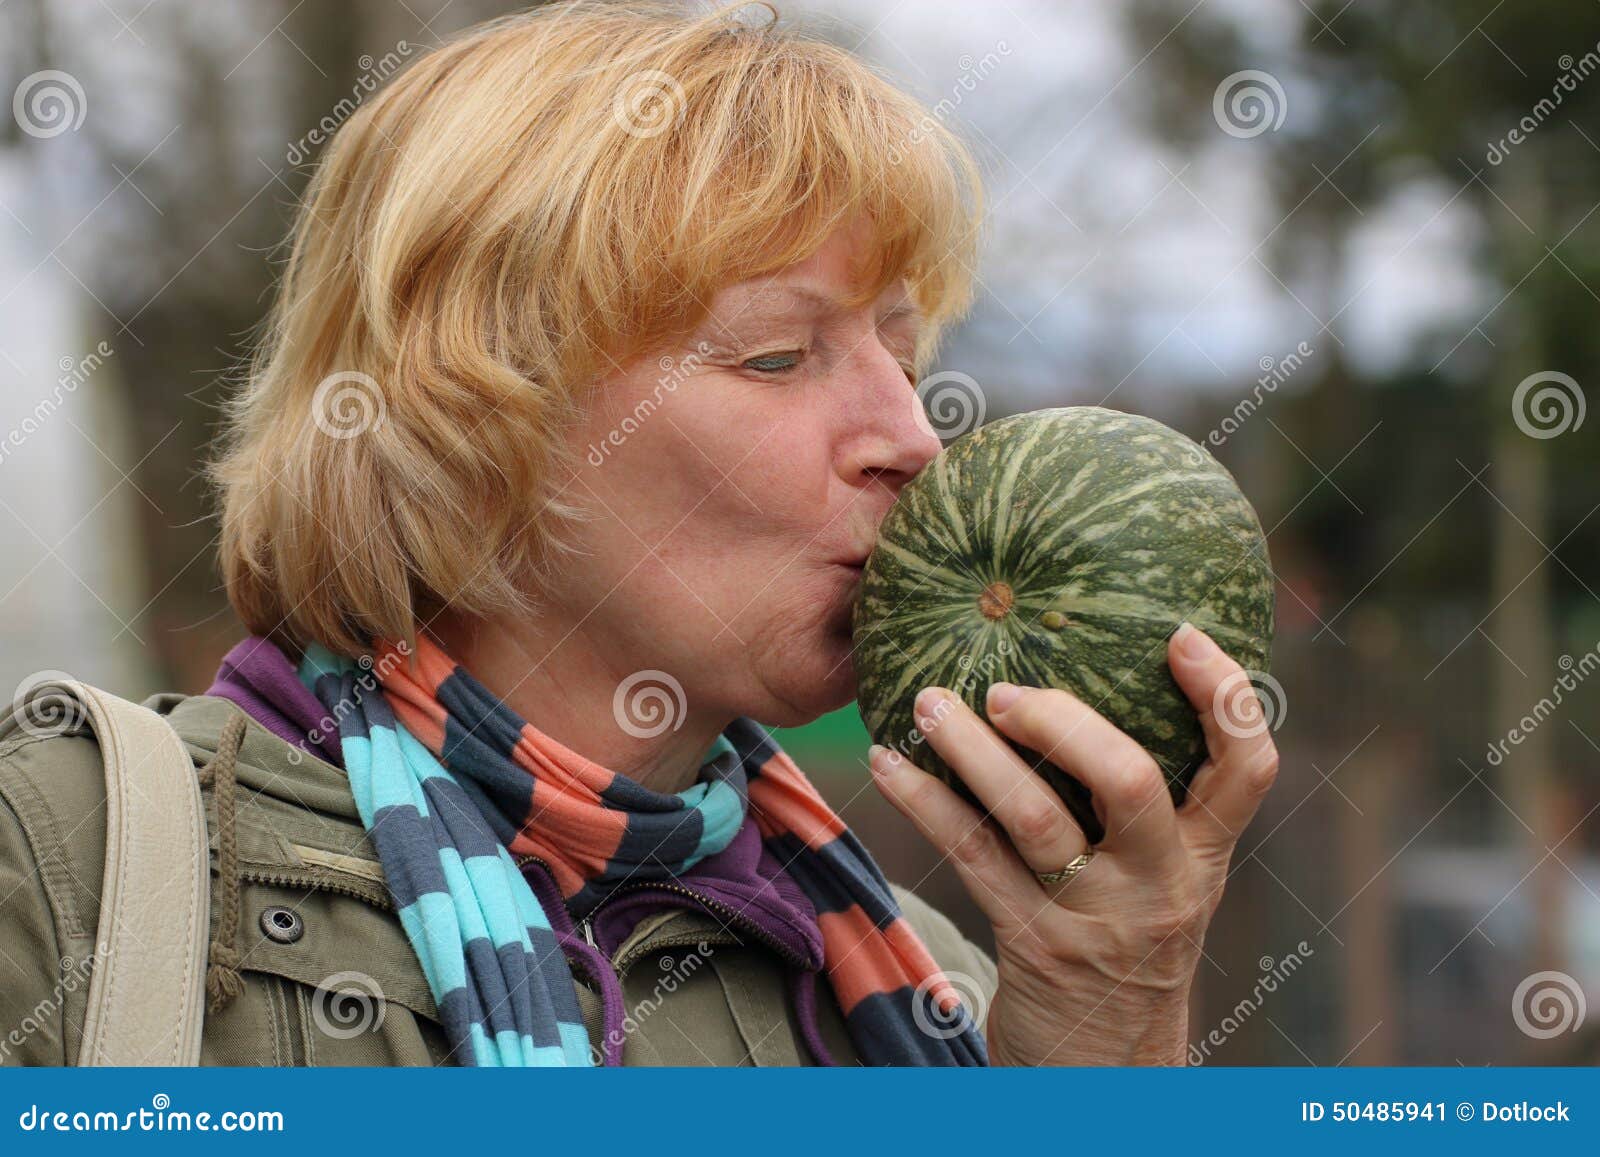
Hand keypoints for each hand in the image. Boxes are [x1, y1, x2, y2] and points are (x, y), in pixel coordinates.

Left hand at [867, 622, 1278, 1066]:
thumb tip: (1080, 681)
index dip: (1226, 698)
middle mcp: (1160, 883)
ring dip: (972, 752)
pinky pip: (971, 857)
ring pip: (1033, 817)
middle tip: (1005, 688)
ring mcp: (1095, 917)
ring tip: (927, 704)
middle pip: (1129, 782)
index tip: (1183, 634)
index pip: (1248, 770)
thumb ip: (1149, 800)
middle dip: (1062, 722)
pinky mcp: (1032, 943)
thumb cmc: (1126, 940)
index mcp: (1204, 855)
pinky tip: (887, 763)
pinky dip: (924, 801)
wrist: (1106, 1067)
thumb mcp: (1161, 877)